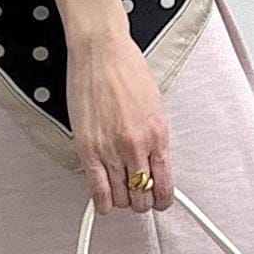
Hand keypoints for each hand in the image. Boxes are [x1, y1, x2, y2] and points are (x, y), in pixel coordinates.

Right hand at [66, 28, 174, 214]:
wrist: (101, 50)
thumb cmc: (126, 70)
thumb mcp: (154, 107)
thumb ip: (154, 139)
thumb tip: (153, 164)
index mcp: (157, 136)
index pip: (164, 186)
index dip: (162, 201)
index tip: (158, 202)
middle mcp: (136, 147)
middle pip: (142, 197)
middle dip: (141, 202)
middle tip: (136, 197)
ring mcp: (111, 150)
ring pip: (121, 198)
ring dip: (122, 201)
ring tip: (120, 194)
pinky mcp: (88, 150)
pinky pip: (98, 191)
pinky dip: (102, 203)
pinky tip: (104, 203)